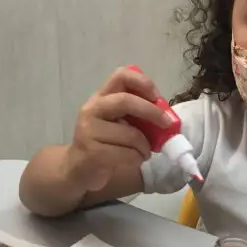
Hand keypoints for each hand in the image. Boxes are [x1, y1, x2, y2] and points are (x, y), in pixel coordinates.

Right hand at [66, 67, 171, 192]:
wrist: (79, 170)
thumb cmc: (106, 144)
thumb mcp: (119, 123)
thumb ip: (136, 114)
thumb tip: (166, 115)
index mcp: (101, 97)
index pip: (120, 76)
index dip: (142, 82)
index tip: (157, 96)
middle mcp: (92, 109)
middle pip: (125, 101)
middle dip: (152, 112)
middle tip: (167, 124)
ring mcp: (89, 130)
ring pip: (131, 134)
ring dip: (146, 146)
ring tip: (145, 152)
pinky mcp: (92, 152)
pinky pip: (127, 154)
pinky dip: (138, 159)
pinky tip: (135, 160)